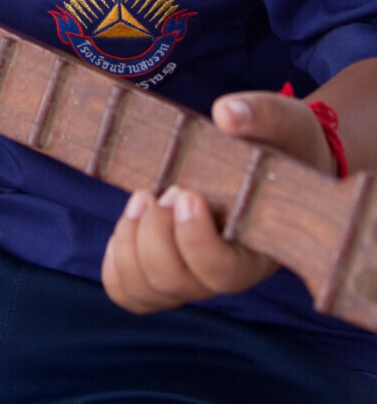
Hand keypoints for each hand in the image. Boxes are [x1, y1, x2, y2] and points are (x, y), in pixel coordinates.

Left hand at [101, 88, 336, 314]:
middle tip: (165, 189)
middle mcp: (226, 273)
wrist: (280, 159)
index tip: (185, 193)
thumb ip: (261, 115)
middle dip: (156, 232)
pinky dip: (116, 263)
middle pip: (175, 281)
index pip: (223, 272)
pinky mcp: (166, 270)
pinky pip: (130, 291)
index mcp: (260, 249)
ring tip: (143, 198)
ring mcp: (193, 276)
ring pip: (146, 290)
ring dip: (130, 243)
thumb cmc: (285, 145)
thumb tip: (225, 112)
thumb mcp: (286, 122)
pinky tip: (130, 222)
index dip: (195, 240)